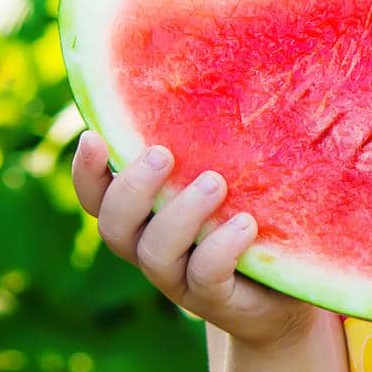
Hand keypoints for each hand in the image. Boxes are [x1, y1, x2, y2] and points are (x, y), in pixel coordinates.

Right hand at [71, 129, 328, 351]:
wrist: (286, 291)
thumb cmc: (254, 214)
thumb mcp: (230, 174)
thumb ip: (212, 143)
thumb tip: (227, 72)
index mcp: (144, 214)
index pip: (97, 196)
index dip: (86, 171)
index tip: (92, 136)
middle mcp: (151, 246)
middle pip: (113, 225)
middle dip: (132, 188)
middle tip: (163, 155)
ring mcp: (179, 278)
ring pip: (154, 252)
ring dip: (180, 214)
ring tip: (215, 182)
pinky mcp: (216, 299)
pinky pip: (205, 276)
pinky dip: (220, 247)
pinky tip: (246, 224)